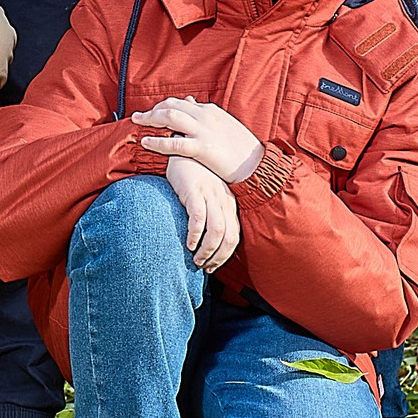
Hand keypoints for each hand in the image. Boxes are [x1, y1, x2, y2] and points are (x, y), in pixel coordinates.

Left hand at [134, 95, 263, 184]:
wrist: (257, 164)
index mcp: (210, 110)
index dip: (163, 106)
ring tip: (137, 122)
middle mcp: (205, 116)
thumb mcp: (225, 125)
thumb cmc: (240, 148)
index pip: (180, 102)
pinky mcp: (202, 148)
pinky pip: (174, 143)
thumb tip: (193, 103)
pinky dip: (157, 141)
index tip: (152, 113)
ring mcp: (203, 131)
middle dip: (152, 110)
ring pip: (170, 118)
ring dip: (150, 118)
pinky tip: (145, 142)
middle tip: (138, 116)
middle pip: (171, 106)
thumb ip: (207, 115)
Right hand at [163, 156, 241, 270]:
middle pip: (229, 238)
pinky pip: (199, 218)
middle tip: (203, 266)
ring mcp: (210, 196)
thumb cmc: (193, 176)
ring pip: (217, 231)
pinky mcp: (195, 191)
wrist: (183, 150)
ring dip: (207, 250)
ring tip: (195, 259)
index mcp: (228, 204)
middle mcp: (223, 201)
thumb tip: (206, 241)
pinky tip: (188, 243)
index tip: (212, 266)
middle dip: (218, 257)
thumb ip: (211, 213)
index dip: (224, 256)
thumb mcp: (207, 195)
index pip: (234, 237)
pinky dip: (195, 235)